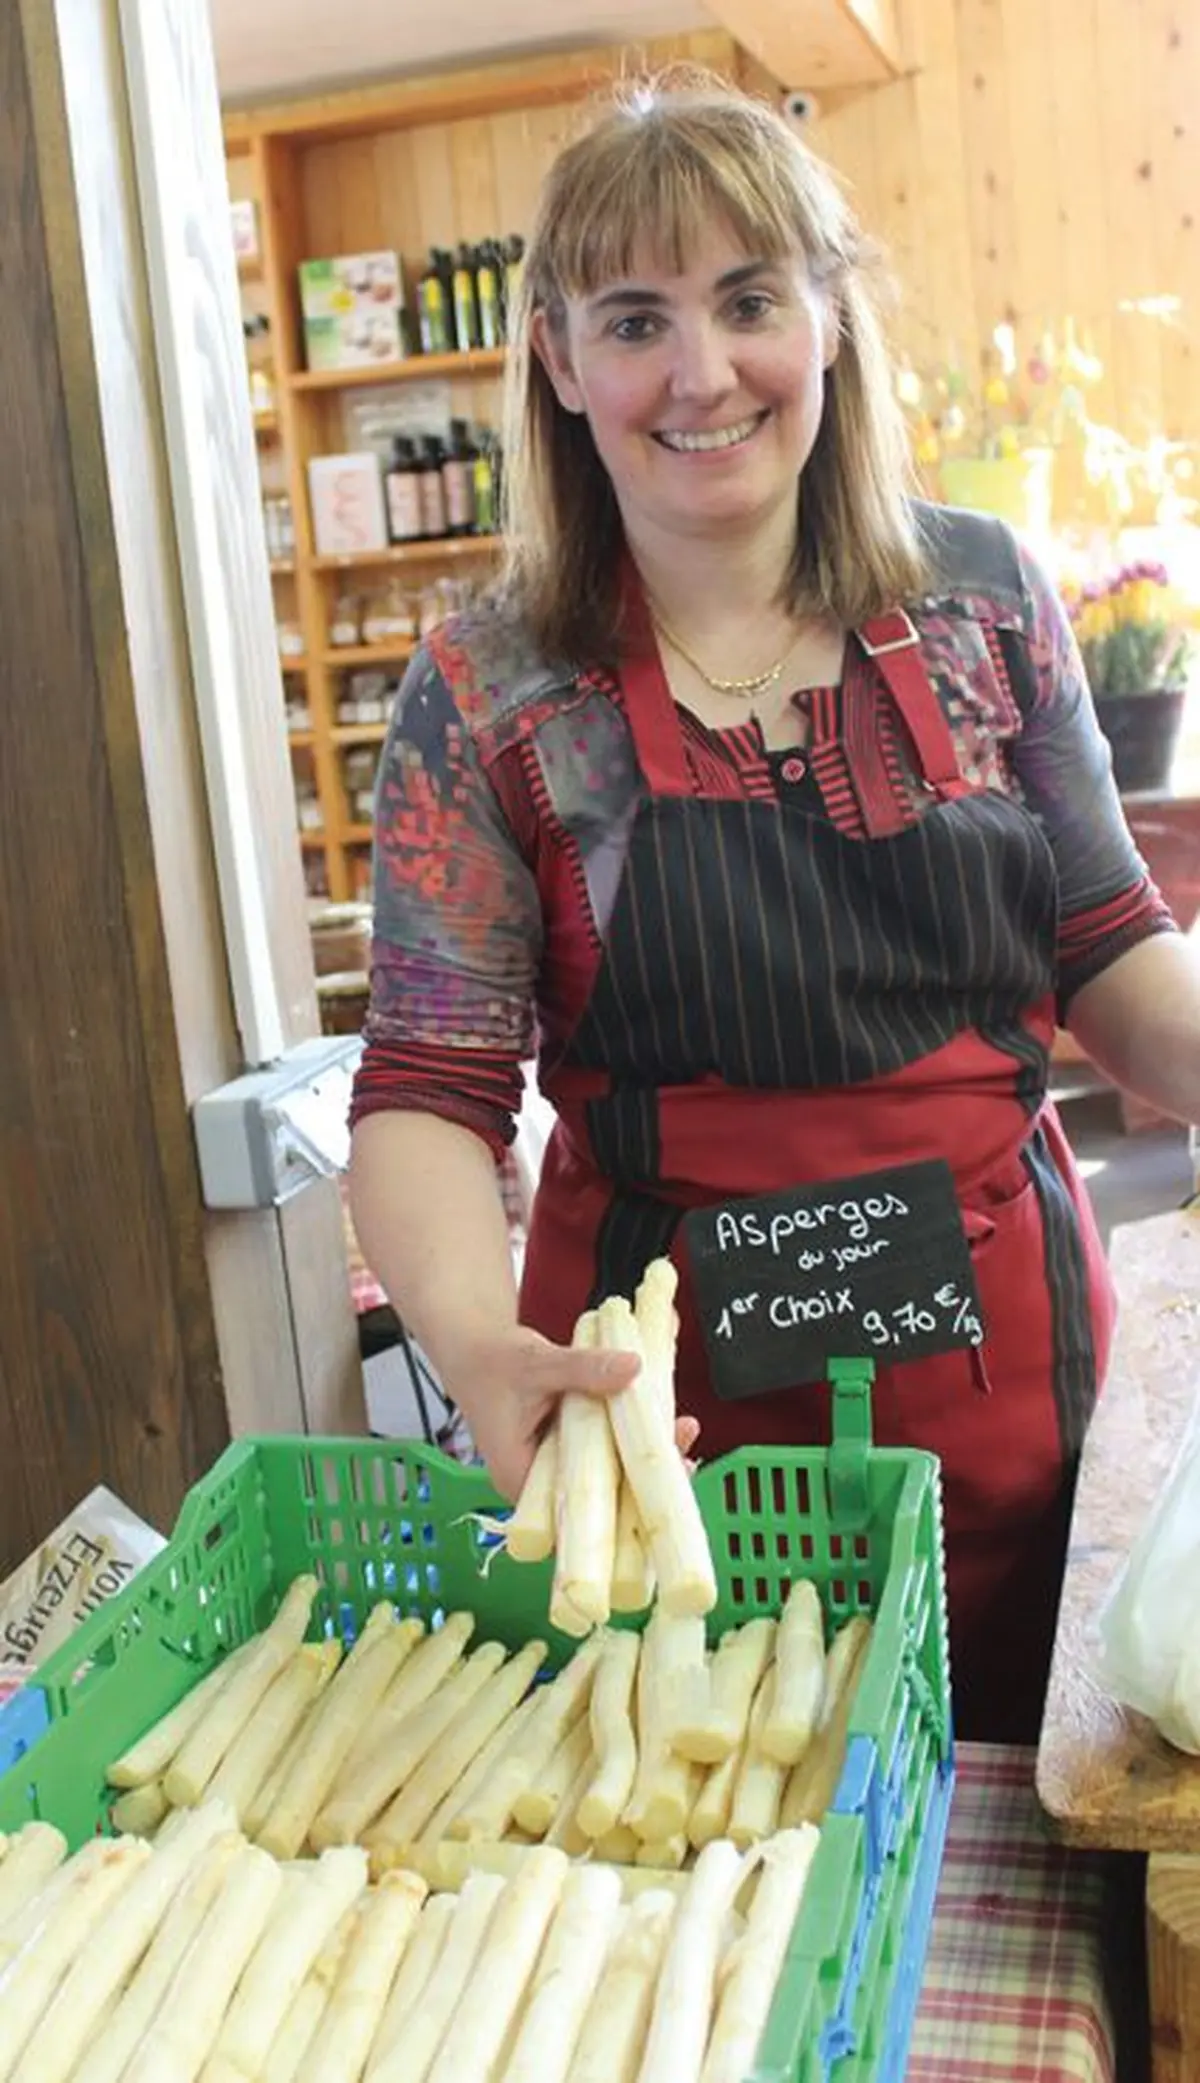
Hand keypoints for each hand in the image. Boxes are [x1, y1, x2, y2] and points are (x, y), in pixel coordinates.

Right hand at [442, 1325, 698, 1503]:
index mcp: (521, 1480)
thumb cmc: (493, 1363)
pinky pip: (609, 1453)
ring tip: (683, 1431)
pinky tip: (665, 1420)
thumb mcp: (537, 1364)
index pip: (574, 1515)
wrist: (477, 1351)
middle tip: (683, 1453)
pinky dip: (634, 1437)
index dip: (620, 1511)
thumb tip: (634, 1367)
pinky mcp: (574, 1450)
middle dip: (646, 1480)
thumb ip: (583, 1367)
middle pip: (601, 1500)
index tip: (658, 1490)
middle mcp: (542, 1485)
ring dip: (646, 1456)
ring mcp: (560, 1468)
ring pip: (610, 1475)